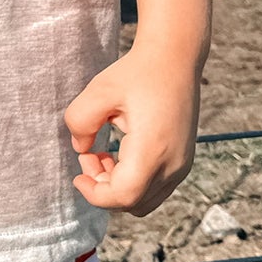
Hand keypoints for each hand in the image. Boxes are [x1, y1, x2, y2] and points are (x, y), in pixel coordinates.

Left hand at [65, 43, 199, 215]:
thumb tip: (81, 150)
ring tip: (102, 154)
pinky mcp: (183, 160)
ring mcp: (182, 164)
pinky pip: (155, 188)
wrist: (175, 58)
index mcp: (153, 150)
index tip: (77, 175)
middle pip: (133, 203)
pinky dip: (133, 181)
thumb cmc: (137, 72)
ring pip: (145, 200)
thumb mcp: (98, 92)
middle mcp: (173, 164)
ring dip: (118, 186)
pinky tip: (119, 153)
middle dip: (103, 188)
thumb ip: (79, 123)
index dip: (95, 194)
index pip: (123, 196)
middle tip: (88, 155)